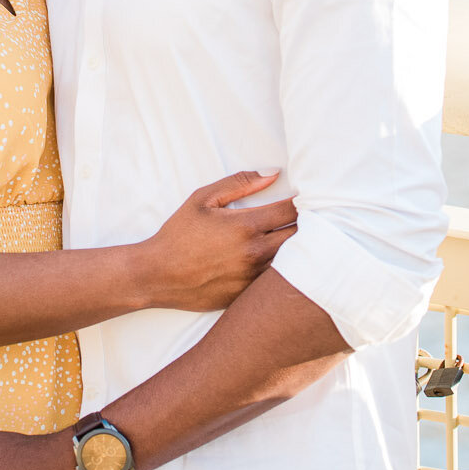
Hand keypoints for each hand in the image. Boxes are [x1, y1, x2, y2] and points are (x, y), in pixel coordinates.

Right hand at [141, 170, 296, 310]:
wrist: (159, 275)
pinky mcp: (251, 295)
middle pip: (302, 237)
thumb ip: (239, 183)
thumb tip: (273, 174)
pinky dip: (285, 269)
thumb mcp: (203, 199)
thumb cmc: (179, 233)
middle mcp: (256, 254)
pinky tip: (282, 262)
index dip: (304, 202)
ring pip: (295, 262)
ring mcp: (255, 278)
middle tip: (309, 216)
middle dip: (309, 224)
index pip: (292, 210)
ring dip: (300, 248)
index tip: (307, 197)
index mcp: (246, 226)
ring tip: (300, 238)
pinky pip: (278, 281)